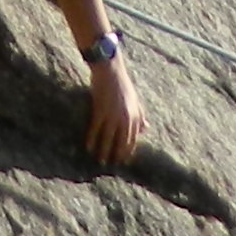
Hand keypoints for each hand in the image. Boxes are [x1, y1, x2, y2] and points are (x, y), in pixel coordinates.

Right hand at [82, 52, 145, 169]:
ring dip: (104, 151)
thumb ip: (141, 116)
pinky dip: (92, 139)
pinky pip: (96, 129)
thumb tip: (146, 129)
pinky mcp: (100, 111)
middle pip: (121, 142)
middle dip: (116, 155)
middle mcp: (125, 119)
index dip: (127, 151)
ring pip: (108, 139)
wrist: (110, 69)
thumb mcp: (136, 100)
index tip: (123, 161)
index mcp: (135, 117)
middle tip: (112, 165)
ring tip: (101, 161)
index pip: (132, 140)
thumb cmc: (123, 84)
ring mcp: (112, 116)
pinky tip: (88, 147)